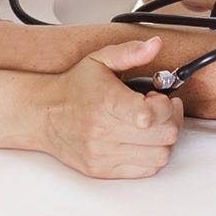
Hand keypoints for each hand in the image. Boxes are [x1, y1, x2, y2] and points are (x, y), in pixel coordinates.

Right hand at [33, 36, 183, 178]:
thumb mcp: (100, 59)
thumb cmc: (75, 87)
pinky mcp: (104, 170)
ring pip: (159, 156)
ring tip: (152, 124)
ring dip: (164, 138)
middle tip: (160, 108)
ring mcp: (104, 155)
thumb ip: (130, 52)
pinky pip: (146, 170)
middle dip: (170, 118)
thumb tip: (155, 45)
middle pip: (163, 136)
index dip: (165, 105)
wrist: (44, 114)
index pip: (149, 116)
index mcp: (106, 103)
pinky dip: (152, 154)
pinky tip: (143, 139)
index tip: (157, 96)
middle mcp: (105, 133)